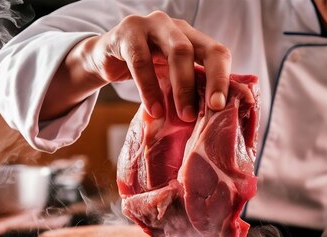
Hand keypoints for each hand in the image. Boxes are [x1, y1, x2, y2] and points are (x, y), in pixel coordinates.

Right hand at [44, 11, 231, 121]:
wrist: (105, 59)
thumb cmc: (144, 71)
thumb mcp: (169, 78)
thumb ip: (188, 89)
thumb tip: (212, 121)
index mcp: (191, 37)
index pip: (216, 52)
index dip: (221, 78)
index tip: (220, 106)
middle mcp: (175, 26)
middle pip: (197, 50)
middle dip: (203, 84)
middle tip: (202, 113)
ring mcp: (151, 25)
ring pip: (176, 51)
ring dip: (181, 87)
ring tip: (182, 116)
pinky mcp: (127, 32)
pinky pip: (141, 60)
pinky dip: (149, 88)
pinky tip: (154, 109)